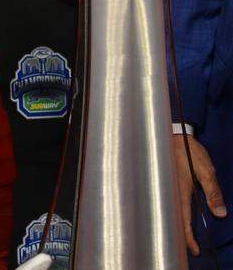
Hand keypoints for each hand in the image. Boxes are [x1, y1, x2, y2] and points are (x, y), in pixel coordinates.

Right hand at [175, 134, 226, 255]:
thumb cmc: (188, 152)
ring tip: (186, 235)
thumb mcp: (206, 171)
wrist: (171, 136)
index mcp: (181, 192)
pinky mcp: (167, 185)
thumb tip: (220, 213)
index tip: (195, 250)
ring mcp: (168, 189)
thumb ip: (213, 192)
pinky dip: (175, 214)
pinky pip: (170, 204)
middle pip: (175, 220)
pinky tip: (179, 216)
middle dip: (182, 236)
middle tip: (190, 247)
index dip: (189, 237)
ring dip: (178, 225)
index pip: (184, 221)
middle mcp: (172, 193)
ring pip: (172, 213)